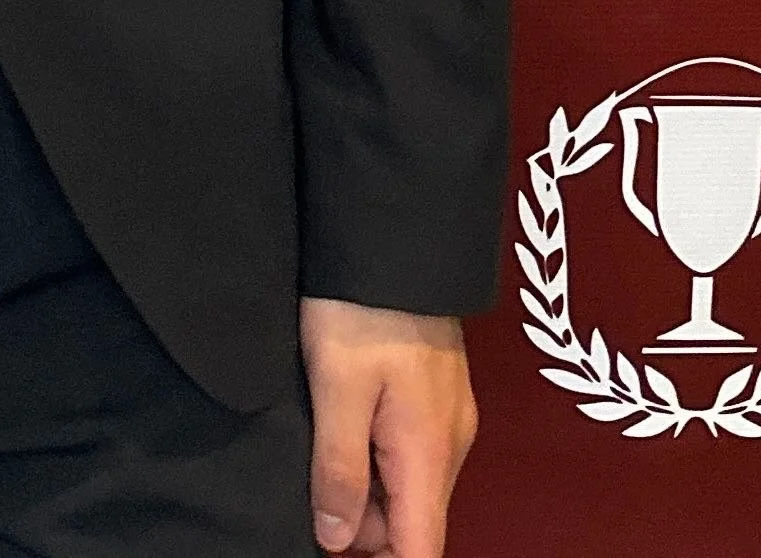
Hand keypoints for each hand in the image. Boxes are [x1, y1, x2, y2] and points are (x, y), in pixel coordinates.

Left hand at [298, 299, 476, 557]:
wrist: (393, 234)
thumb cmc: (359, 306)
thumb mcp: (336, 386)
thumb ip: (337, 468)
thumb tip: (335, 541)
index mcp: (429, 452)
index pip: (421, 549)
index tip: (335, 546)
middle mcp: (450, 443)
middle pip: (413, 520)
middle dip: (363, 524)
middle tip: (310, 488)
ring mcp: (447, 416)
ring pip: (409, 484)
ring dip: (366, 485)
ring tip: (318, 444)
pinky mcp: (435, 392)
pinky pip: (409, 449)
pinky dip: (375, 453)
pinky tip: (339, 421)